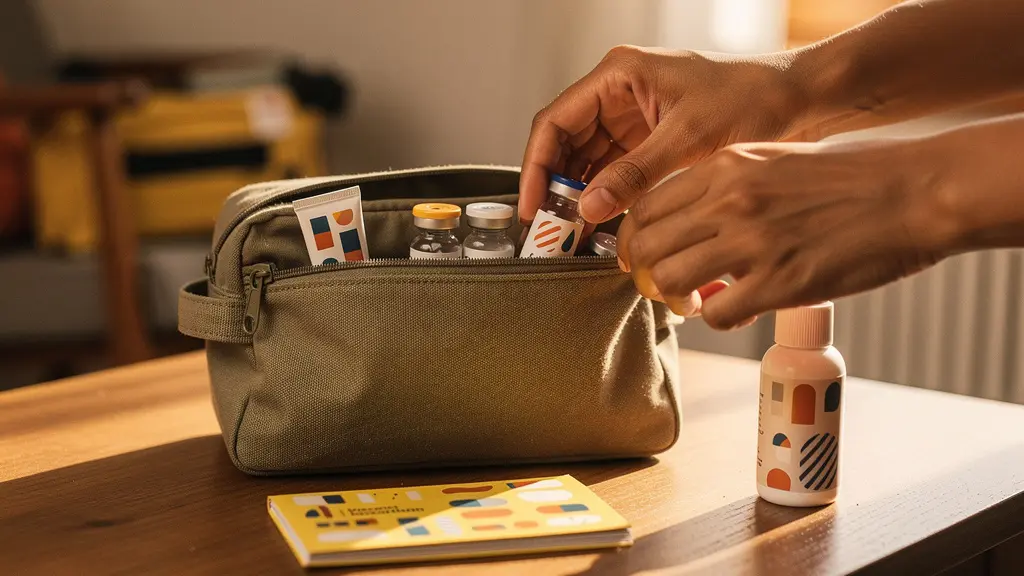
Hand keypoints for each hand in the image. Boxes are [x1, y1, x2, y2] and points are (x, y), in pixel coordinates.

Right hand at [519, 46, 806, 224]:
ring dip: (577, 196)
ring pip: (585, 160)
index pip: (555, 121)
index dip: (537, 166)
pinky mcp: (648, 139)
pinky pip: (612, 170)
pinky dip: (603, 197)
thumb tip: (589, 207)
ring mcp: (632, 117)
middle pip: (564, 143)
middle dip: (554, 186)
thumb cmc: (752, 99)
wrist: (797, 100)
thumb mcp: (689, 139)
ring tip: (571, 234)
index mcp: (619, 75)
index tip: (533, 206)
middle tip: (550, 230)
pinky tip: (599, 224)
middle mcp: (618, 93)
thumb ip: (635, 174)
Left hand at [617, 139, 952, 329]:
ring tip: (696, 302)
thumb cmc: (849, 176)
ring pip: (671, 281)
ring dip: (676, 299)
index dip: (634, 238)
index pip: (646, 206)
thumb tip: (690, 221)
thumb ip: (726, 185)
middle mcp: (730, 201)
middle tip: (661, 285)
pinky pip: (717, 314)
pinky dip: (718, 318)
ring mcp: (753, 242)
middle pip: (648, 246)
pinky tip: (736, 310)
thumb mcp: (773, 159)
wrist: (912, 192)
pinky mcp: (780, 283)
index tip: (640, 255)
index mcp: (726, 165)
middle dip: (644, 272)